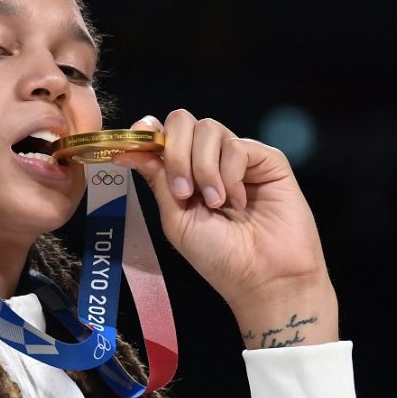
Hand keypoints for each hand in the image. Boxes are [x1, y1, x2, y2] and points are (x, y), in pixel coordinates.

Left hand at [117, 111, 338, 345]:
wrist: (262, 276)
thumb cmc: (218, 256)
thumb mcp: (176, 219)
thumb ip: (158, 180)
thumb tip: (129, 149)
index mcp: (183, 174)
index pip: (163, 135)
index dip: (149, 132)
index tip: (137, 139)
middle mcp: (209, 160)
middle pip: (184, 122)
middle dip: (176, 152)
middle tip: (182, 191)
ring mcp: (238, 158)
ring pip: (209, 129)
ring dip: (204, 168)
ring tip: (215, 203)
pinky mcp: (267, 160)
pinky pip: (238, 146)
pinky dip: (231, 174)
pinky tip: (238, 201)